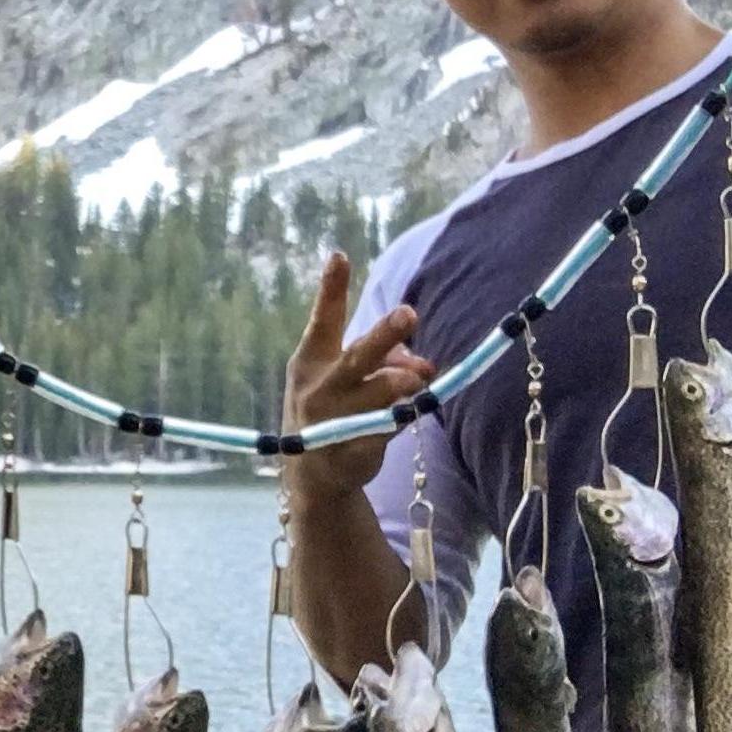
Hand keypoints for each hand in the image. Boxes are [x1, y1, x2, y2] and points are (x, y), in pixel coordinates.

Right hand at [281, 252, 433, 506]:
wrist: (312, 475)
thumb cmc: (331, 409)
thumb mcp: (340, 379)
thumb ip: (379, 360)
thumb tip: (421, 363)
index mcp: (310, 361)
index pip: (323, 320)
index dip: (331, 288)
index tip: (339, 256)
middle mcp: (319, 388)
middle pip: (358, 357)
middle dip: (384, 335)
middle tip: (409, 312)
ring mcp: (335, 421)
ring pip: (381, 392)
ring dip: (405, 380)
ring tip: (419, 377)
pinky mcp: (354, 450)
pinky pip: (392, 424)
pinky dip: (403, 414)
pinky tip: (401, 414)